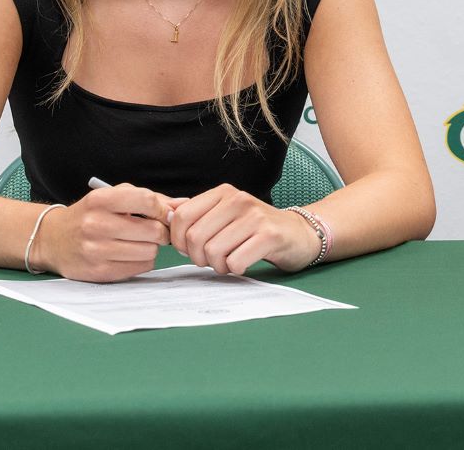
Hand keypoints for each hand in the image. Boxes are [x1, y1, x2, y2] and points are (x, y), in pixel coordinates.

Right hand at [33, 183, 172, 282]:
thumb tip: (184, 205)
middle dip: (160, 231)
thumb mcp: (114, 197)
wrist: (52, 239)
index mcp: (100, 200)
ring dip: (151, 247)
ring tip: (138, 242)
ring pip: (150, 251)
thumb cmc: (91, 214)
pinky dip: (142, 261)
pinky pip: (140, 267)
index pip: (147, 201)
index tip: (162, 214)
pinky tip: (129, 254)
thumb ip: (151, 199)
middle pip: (153, 230)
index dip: (162, 209)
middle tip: (153, 231)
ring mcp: (96, 250)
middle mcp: (95, 224)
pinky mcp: (98, 272)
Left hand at [168, 184, 321, 274]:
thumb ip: (197, 213)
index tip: (190, 249)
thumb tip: (165, 214)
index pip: (181, 216)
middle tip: (212, 260)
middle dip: (198, 258)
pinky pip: (235, 261)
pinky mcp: (270, 236)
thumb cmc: (256, 229)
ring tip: (229, 262)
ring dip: (218, 266)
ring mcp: (255, 217)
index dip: (178, 240)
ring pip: (213, 252)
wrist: (299, 234)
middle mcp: (238, 200)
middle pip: (194, 237)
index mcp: (223, 193)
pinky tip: (244, 263)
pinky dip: (235, 269)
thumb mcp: (226, 214)